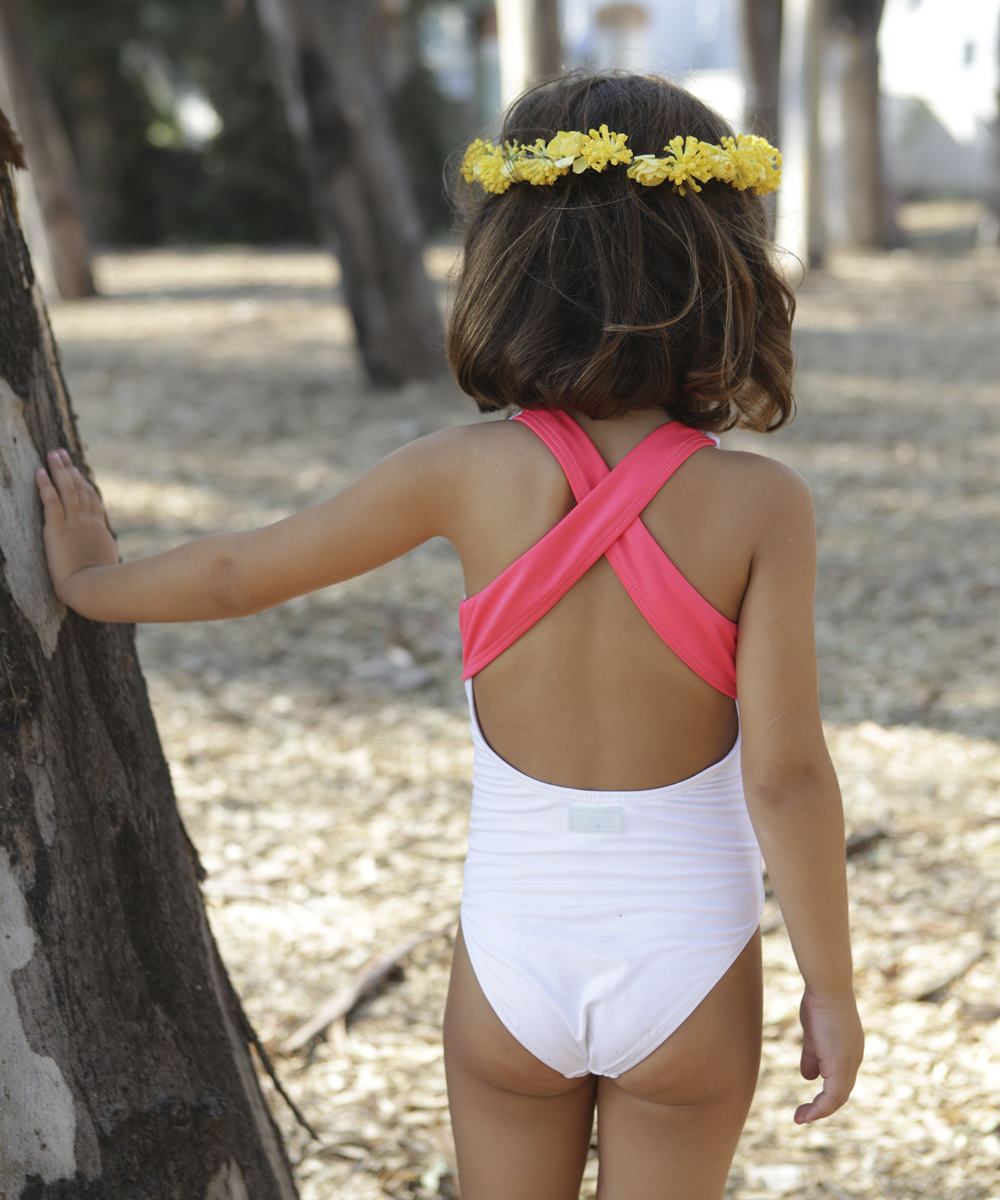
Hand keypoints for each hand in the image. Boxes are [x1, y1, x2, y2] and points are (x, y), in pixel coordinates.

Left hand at [35, 449, 118, 601]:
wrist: (93, 588)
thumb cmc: (102, 582)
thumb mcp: (108, 561)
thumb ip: (106, 548)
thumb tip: (110, 547)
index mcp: (99, 529)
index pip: (91, 499)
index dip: (83, 482)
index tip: (75, 470)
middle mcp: (87, 522)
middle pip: (78, 488)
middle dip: (68, 469)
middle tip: (60, 453)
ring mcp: (73, 524)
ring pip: (66, 490)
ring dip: (58, 470)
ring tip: (51, 454)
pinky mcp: (57, 530)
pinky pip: (51, 502)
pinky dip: (45, 486)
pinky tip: (39, 472)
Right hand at [794, 988, 863, 1123]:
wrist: (828, 988)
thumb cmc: (819, 1002)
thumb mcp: (813, 1033)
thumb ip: (812, 1055)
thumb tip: (808, 1077)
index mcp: (849, 1050)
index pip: (841, 1079)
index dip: (826, 1091)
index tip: (809, 1097)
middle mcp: (854, 1059)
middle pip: (841, 1093)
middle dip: (823, 1106)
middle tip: (803, 1115)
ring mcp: (849, 1063)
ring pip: (838, 1098)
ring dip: (819, 1111)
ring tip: (801, 1118)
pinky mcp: (840, 1066)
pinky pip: (832, 1097)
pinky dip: (819, 1108)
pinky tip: (806, 1113)